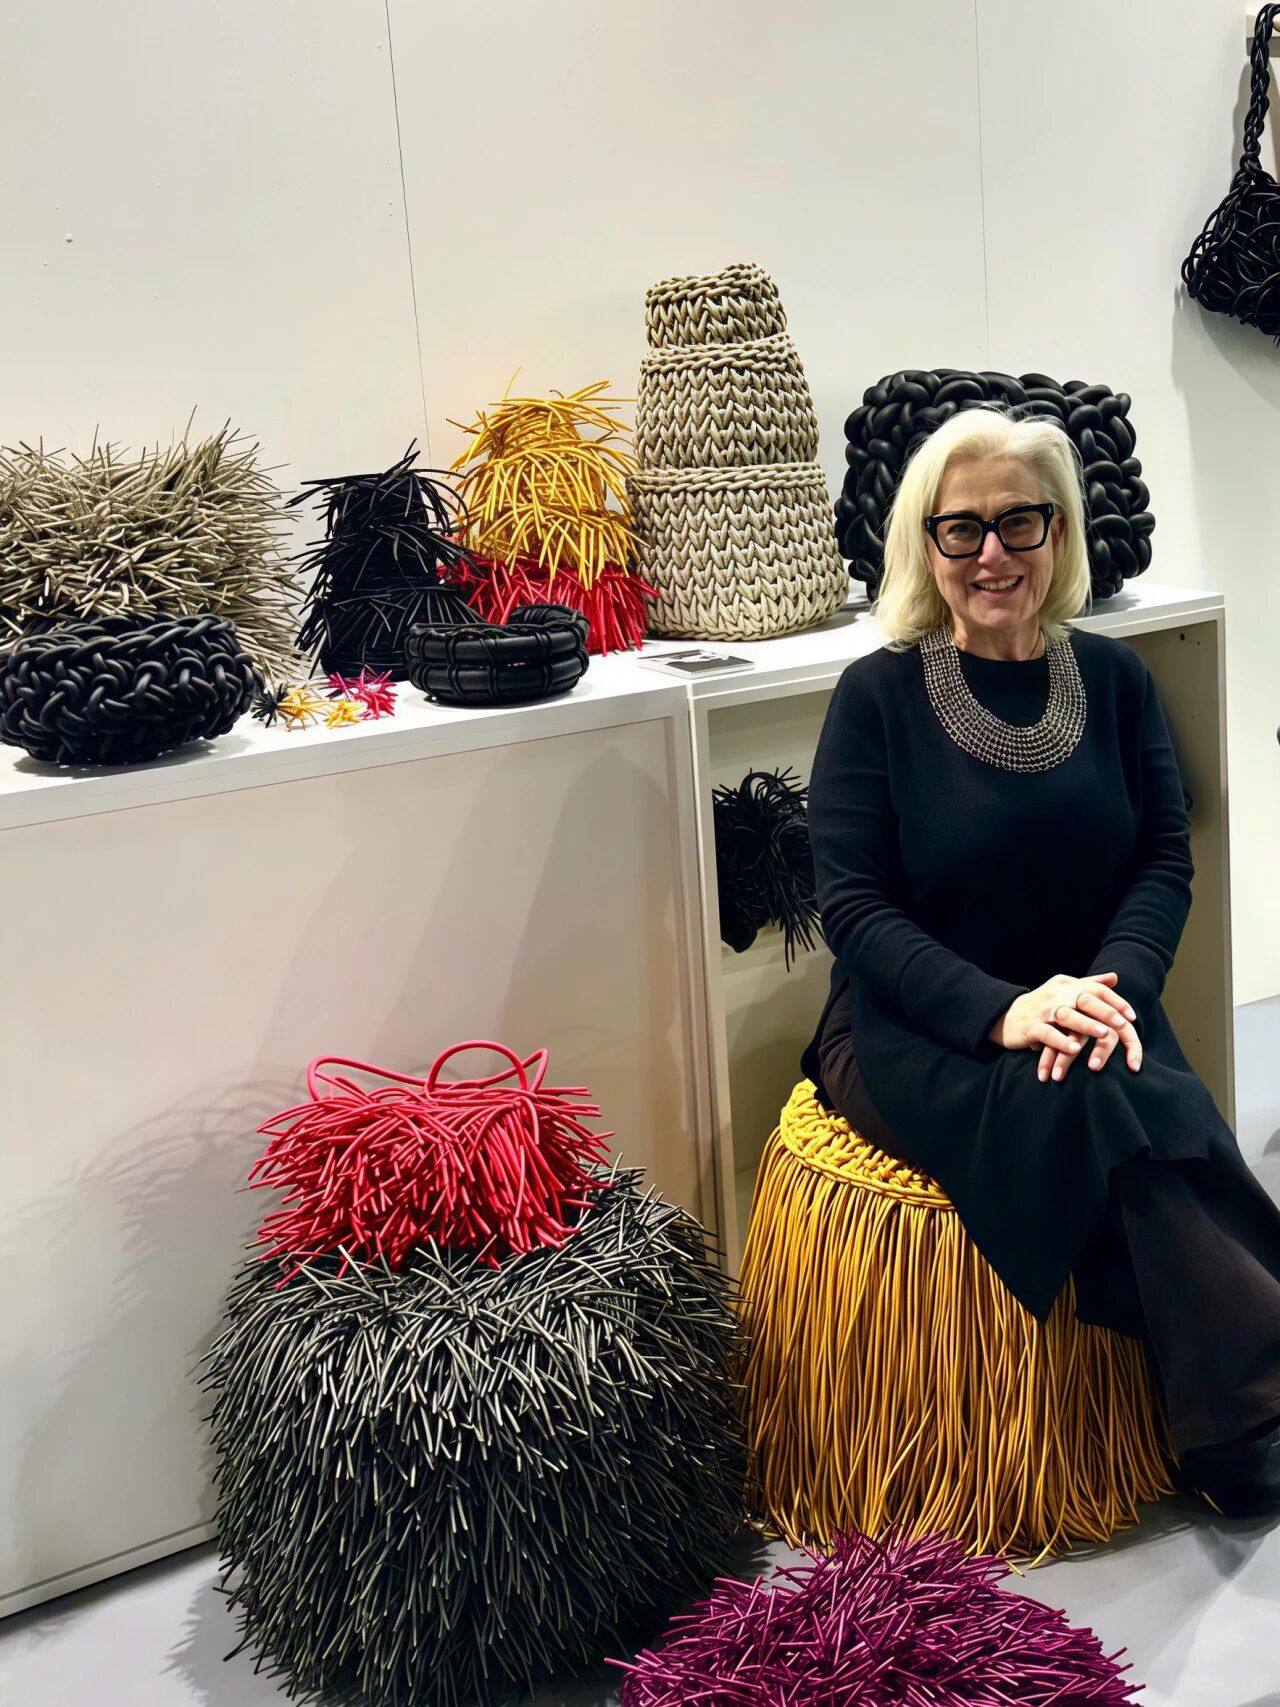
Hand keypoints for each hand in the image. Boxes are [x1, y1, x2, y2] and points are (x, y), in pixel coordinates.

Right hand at [988, 972, 1142, 1082]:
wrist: (1004, 1016)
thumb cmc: (1041, 1005)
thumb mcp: (1064, 990)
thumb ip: (1089, 985)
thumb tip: (1114, 978)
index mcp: (1066, 985)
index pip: (1095, 989)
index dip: (1115, 1001)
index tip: (1132, 1016)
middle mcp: (1055, 995)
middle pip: (1083, 999)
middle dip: (1105, 1012)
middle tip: (1122, 1024)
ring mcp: (1042, 1011)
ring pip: (1066, 1015)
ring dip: (1085, 1025)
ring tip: (1102, 1034)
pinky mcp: (1030, 1027)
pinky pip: (1047, 1034)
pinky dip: (1060, 1041)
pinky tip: (1073, 1048)